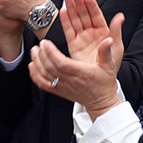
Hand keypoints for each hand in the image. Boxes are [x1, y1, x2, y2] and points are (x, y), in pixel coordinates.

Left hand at [29, 0, 124, 116]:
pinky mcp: (59, 91)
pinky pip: (43, 85)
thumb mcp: (109, 66)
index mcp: (81, 73)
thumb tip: (108, 40)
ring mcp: (63, 87)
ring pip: (45, 75)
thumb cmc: (104, 84)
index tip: (46, 43)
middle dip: (41, 54)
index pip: (61, 63)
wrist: (102, 102)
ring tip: (34, 51)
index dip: (51, 52)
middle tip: (39, 44)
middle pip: (50, 67)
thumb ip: (106, 52)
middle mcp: (70, 81)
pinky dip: (35, 76)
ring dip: (36, 62)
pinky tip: (32, 67)